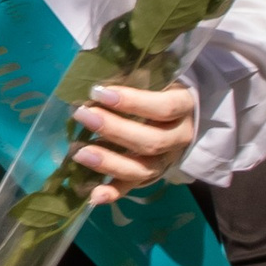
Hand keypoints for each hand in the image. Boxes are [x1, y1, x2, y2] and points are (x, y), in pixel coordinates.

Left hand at [74, 78, 197, 202]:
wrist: (185, 114)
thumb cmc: (162, 87)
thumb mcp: (158, 76)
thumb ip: (135, 74)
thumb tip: (95, 69)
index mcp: (184, 106)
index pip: (163, 107)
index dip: (132, 102)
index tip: (100, 92)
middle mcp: (179, 137)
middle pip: (150, 141)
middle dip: (113, 130)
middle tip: (83, 115)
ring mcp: (166, 160)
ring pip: (142, 169)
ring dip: (110, 163)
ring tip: (80, 153)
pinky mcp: (152, 175)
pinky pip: (134, 187)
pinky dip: (114, 193)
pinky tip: (93, 195)